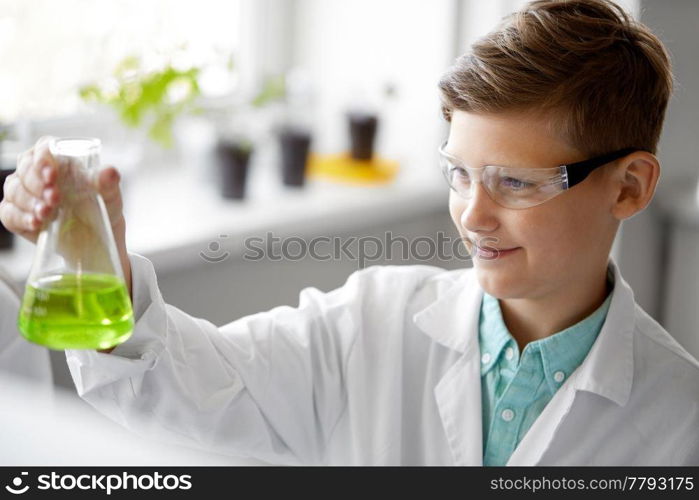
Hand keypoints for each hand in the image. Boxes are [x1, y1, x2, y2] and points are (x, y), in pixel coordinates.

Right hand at [0, 136, 131, 299]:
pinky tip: (36, 223)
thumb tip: (110, 172)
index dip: (44, 160)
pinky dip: (21, 218)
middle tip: (55, 198)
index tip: (52, 174)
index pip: (44, 149)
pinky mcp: (16, 214)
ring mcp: (23, 192)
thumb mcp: (109, 193)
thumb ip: (107, 181)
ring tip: (48, 213)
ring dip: (31, 203)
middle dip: (39, 185)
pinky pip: (9, 214)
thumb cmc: (101, 205)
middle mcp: (35, 171)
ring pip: (15, 191)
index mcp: (57, 158)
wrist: (97, 234)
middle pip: (26, 170)